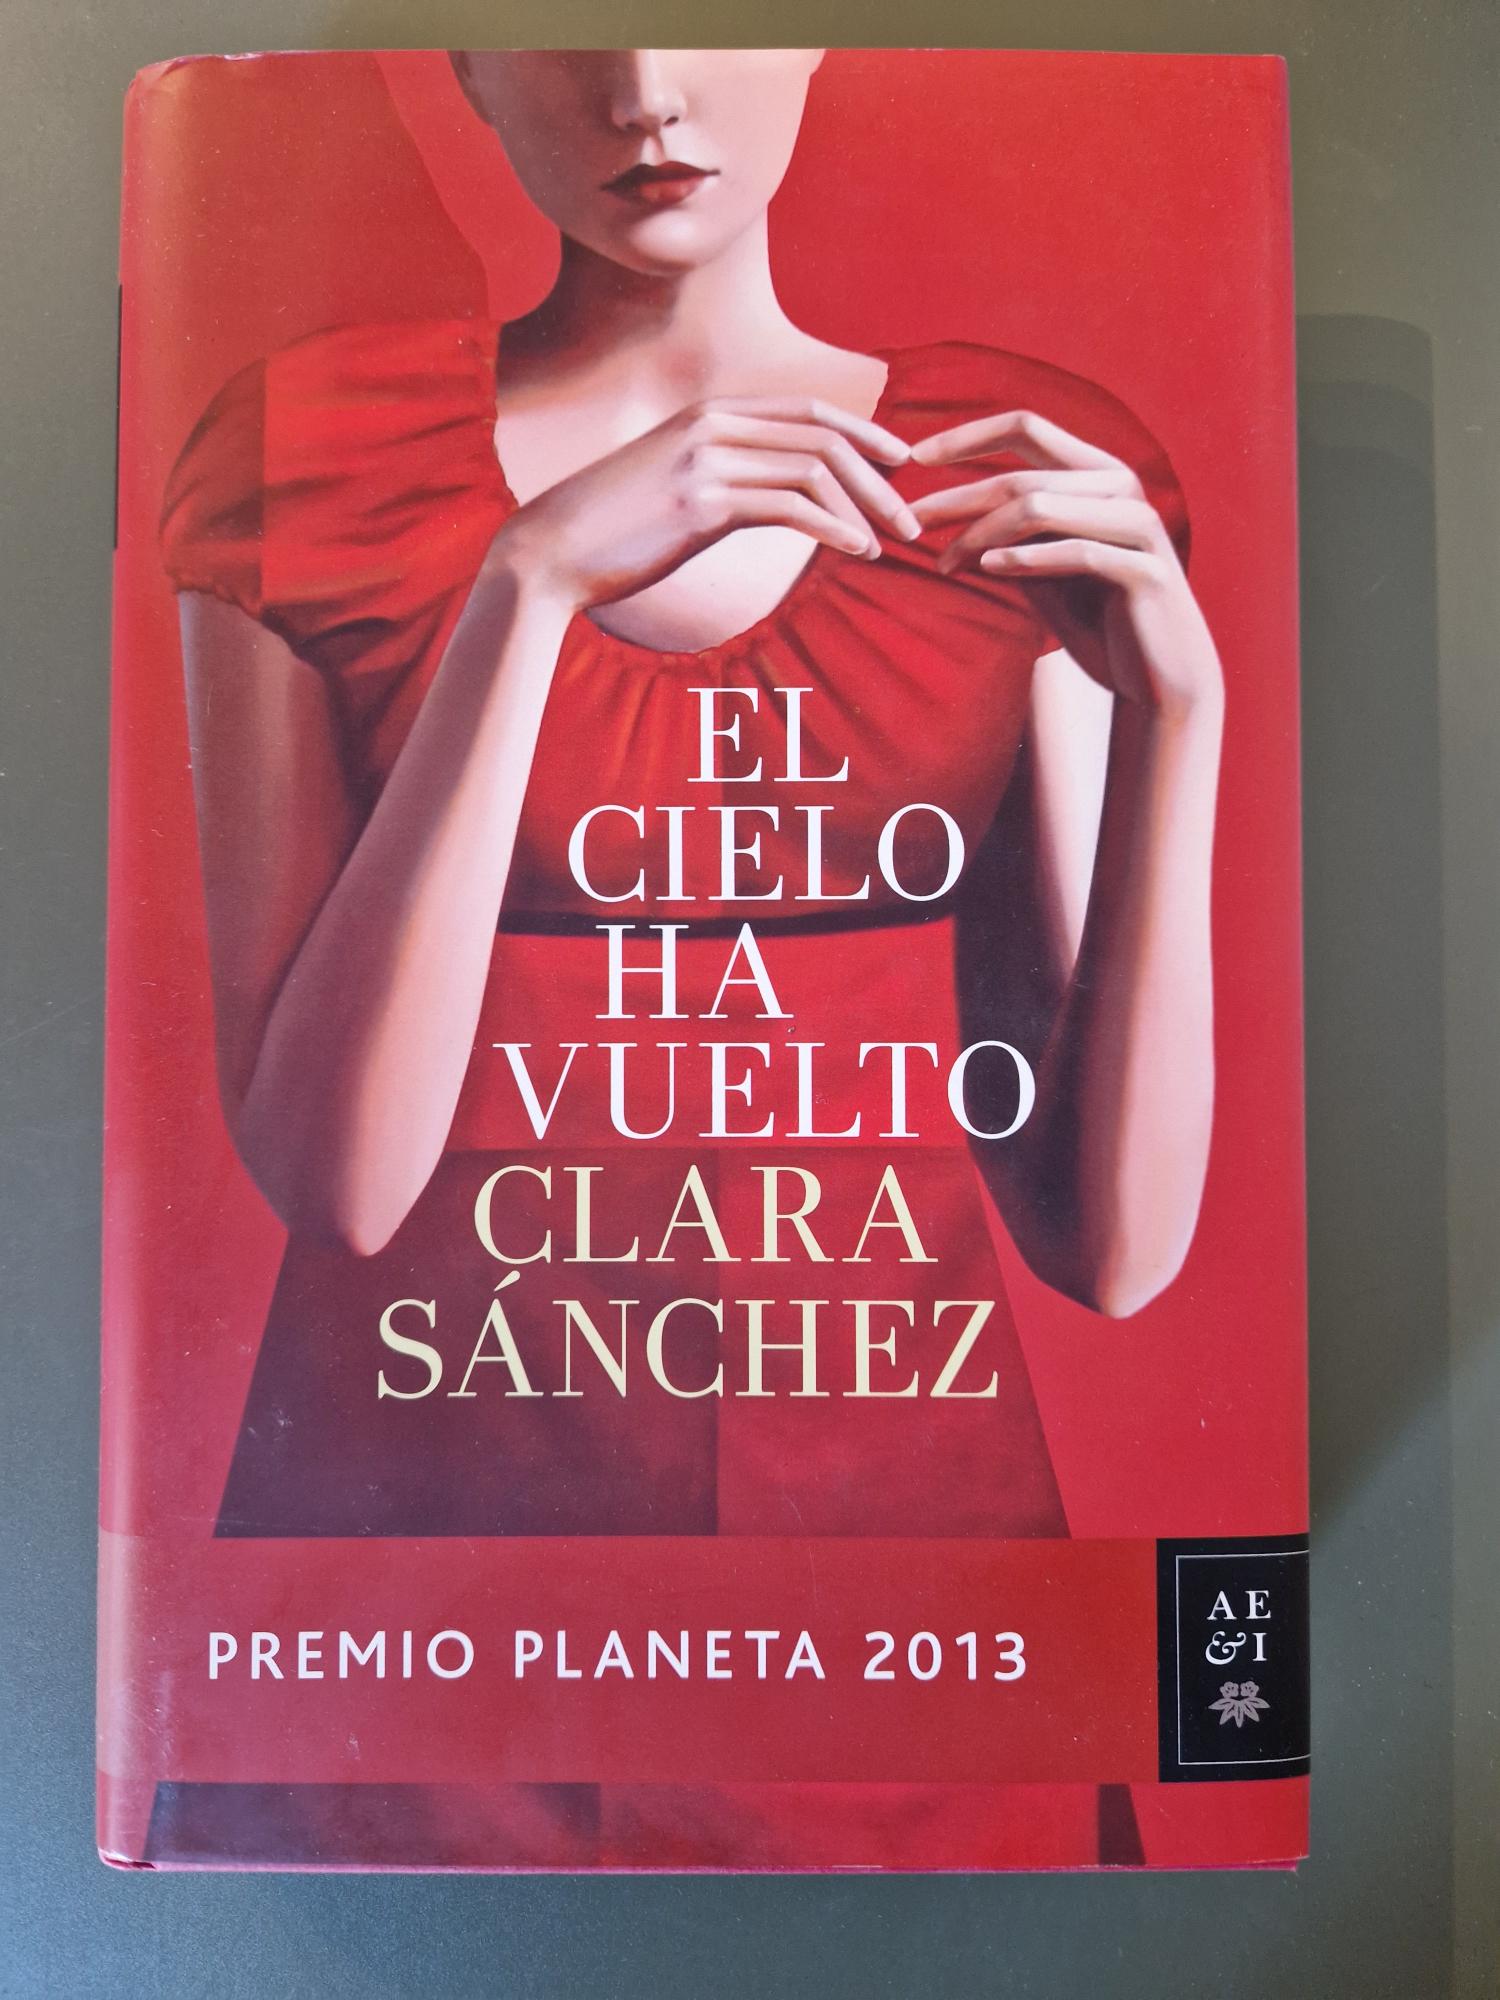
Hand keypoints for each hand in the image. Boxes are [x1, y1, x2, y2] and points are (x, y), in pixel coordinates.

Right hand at [488, 396, 920, 614]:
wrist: (548, 551)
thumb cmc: (611, 531)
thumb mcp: (673, 490)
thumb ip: (724, 482)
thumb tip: (772, 502)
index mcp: (710, 414)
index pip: (808, 409)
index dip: (863, 433)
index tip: (900, 463)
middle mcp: (713, 424)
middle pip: (822, 433)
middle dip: (877, 474)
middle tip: (911, 516)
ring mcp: (706, 459)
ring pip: (814, 467)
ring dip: (865, 507)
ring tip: (890, 543)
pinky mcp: (702, 502)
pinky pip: (790, 507)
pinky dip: (834, 529)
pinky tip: (857, 552)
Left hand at [909, 410, 1222, 720]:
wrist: (1159, 681)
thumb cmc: (1100, 624)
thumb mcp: (1044, 574)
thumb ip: (1010, 538)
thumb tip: (947, 516)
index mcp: (1097, 474)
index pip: (1027, 428)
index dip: (968, 436)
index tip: (914, 455)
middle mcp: (1122, 487)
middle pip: (1022, 476)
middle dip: (957, 498)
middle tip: (910, 522)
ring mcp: (1138, 525)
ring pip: (1041, 507)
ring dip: (982, 534)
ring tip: (945, 562)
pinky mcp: (1145, 570)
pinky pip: (1076, 553)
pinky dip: (1026, 559)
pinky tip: (988, 569)